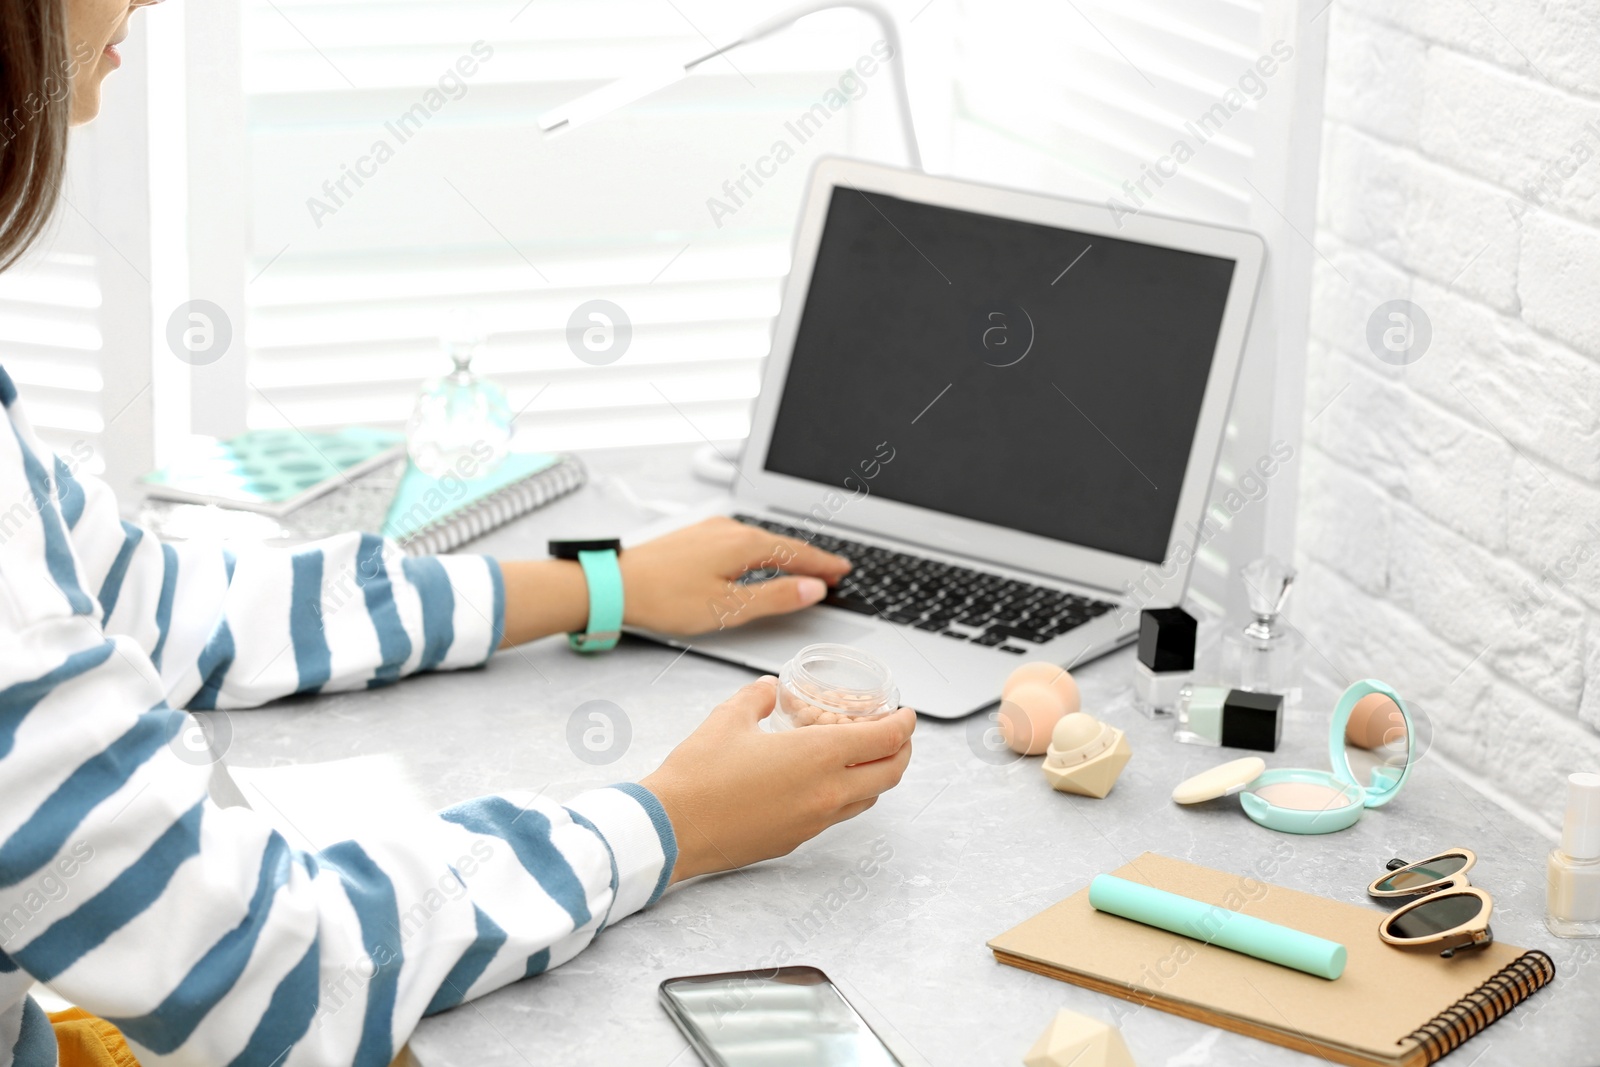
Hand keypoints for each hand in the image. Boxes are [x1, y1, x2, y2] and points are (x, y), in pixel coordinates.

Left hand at [619, 517, 851, 634]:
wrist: (615, 584)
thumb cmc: (665, 597)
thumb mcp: (728, 607)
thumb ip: (774, 598)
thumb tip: (811, 589)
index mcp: (743, 544)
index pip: (797, 552)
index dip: (823, 564)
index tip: (842, 571)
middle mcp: (730, 529)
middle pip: (781, 543)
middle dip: (808, 557)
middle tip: (831, 570)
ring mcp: (711, 529)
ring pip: (761, 540)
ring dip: (785, 554)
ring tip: (802, 567)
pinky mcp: (696, 536)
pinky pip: (741, 540)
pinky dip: (762, 551)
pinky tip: (758, 560)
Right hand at [639, 678, 914, 883]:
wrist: (672, 828)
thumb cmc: (698, 775)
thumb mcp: (728, 718)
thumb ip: (756, 698)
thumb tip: (768, 690)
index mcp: (818, 756)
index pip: (885, 740)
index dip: (904, 724)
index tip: (907, 714)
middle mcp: (827, 792)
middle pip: (889, 774)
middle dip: (902, 751)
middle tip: (898, 735)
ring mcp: (815, 821)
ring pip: (867, 799)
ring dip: (876, 776)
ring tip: (865, 757)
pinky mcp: (797, 839)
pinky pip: (837, 816)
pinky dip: (847, 796)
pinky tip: (825, 782)